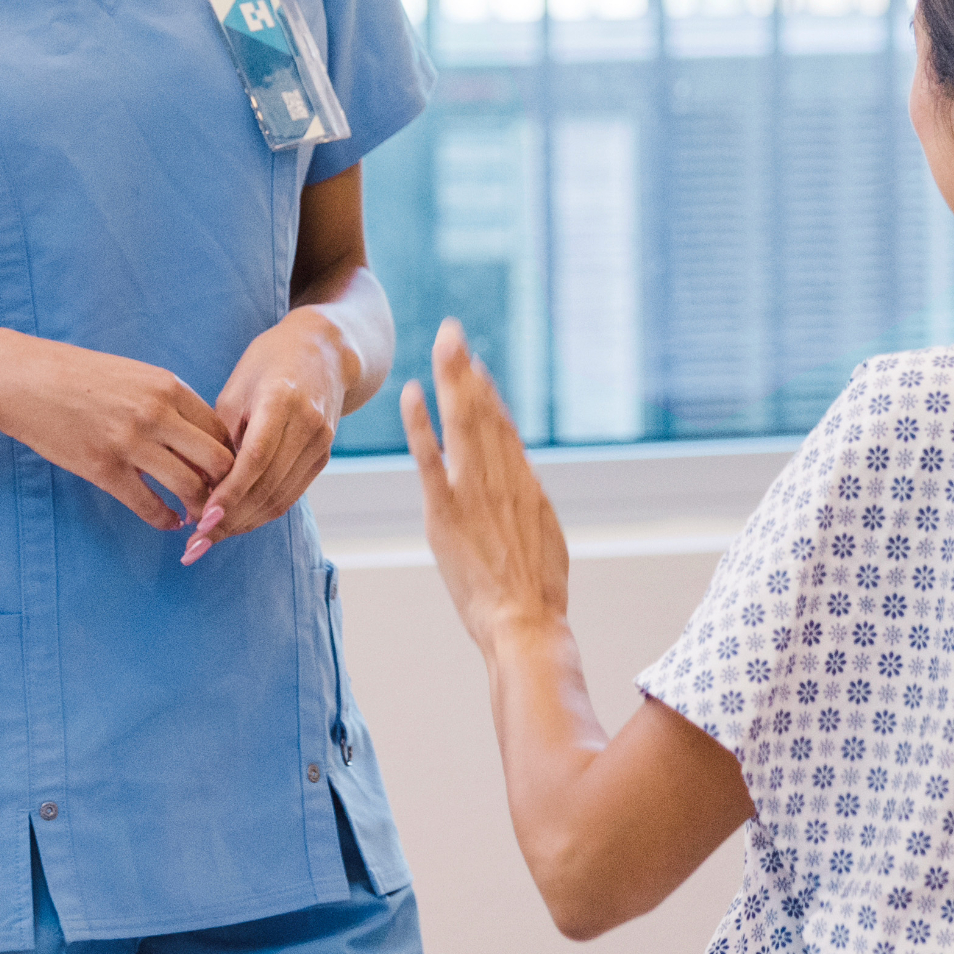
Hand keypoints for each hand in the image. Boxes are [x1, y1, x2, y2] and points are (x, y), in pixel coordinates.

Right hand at [0, 332, 233, 529]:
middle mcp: (156, 412)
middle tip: (221, 501)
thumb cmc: (76, 375)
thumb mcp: (133, 374)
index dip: (232, 457)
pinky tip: (168, 521)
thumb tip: (199, 435)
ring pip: (190, 487)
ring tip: (197, 516)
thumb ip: (167, 400)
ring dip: (200, 508)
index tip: (227, 474)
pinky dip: (165, 520)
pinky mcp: (102, 467)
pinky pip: (149, 505)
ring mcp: (130, 441)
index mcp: (168, 386)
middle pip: (218, 461)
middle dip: (226, 487)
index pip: (222, 430)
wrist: (18, 377)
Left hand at [185, 310, 356, 559]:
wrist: (324, 352)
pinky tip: (234, 522)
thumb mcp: (236, 389)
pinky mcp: (323, 457)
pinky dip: (260, 513)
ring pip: (280, 498)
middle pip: (267, 486)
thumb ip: (221, 436)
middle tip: (194, 543)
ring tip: (208, 538)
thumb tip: (200, 486)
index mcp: (282, 400)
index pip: (255, 459)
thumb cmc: (269, 364)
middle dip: (230, 520)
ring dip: (243, 523)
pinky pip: (290, 495)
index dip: (229, 494)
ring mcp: (320, 443)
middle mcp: (308, 425)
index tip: (201, 520)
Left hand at [405, 320, 570, 651]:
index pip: (503, 426)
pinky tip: (410, 393)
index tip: (473, 365)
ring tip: (441, 344)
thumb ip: (527, 506)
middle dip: (466, 368)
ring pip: (463, 422)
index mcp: (526, 483)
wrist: (526, 623)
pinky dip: (421, 423)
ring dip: (451, 379)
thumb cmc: (538, 593)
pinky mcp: (447, 512)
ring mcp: (474, 492)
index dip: (487, 392)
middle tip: (452, 331)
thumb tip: (522, 488)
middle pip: (483, 411)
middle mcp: (502, 477)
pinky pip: (431, 458)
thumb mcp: (543, 538)